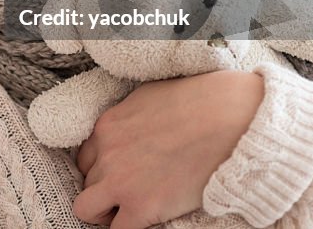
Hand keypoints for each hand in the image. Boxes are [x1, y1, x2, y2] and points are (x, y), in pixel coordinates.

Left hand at [74, 70, 263, 228]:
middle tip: (128, 194)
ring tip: (130, 212)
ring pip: (87, 209)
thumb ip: (129, 118)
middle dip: (105, 190)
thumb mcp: (148, 97)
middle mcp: (107, 153)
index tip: (117, 175)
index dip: (100, 169)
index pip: (84, 158)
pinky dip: (126, 228)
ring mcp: (120, 181)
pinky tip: (146, 221)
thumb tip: (131, 128)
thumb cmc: (198, 101)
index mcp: (107, 126)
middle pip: (87, 182)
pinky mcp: (141, 206)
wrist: (228, 118)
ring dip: (107, 212)